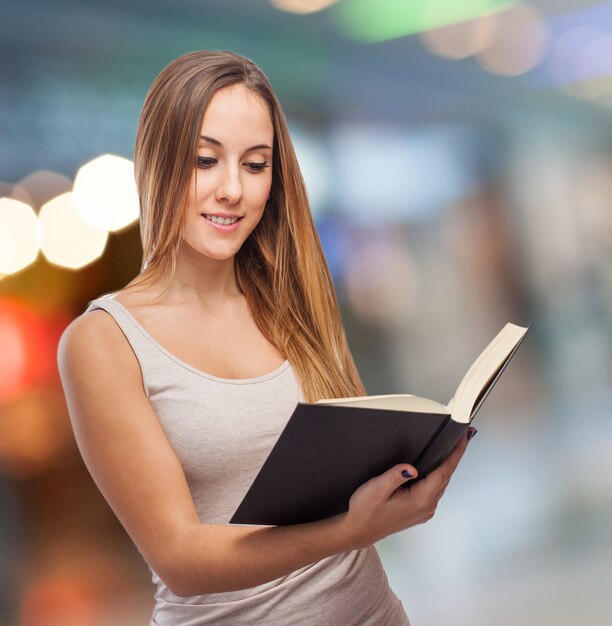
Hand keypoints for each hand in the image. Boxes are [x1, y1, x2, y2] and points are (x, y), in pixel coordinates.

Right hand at [343, 427, 475, 549]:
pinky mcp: (419, 511)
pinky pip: (433, 490)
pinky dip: (437, 476)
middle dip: (453, 456)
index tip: (464, 438)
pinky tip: (432, 466)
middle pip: (445, 477)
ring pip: (440, 483)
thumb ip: (395, 476)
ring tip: (449, 448)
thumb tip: (412, 467)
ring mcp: (424, 511)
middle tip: (460, 437)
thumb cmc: (365, 511)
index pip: (443, 472)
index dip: (455, 454)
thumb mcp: (377, 489)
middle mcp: (426, 507)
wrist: (358, 531)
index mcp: (419, 500)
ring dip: (445, 466)